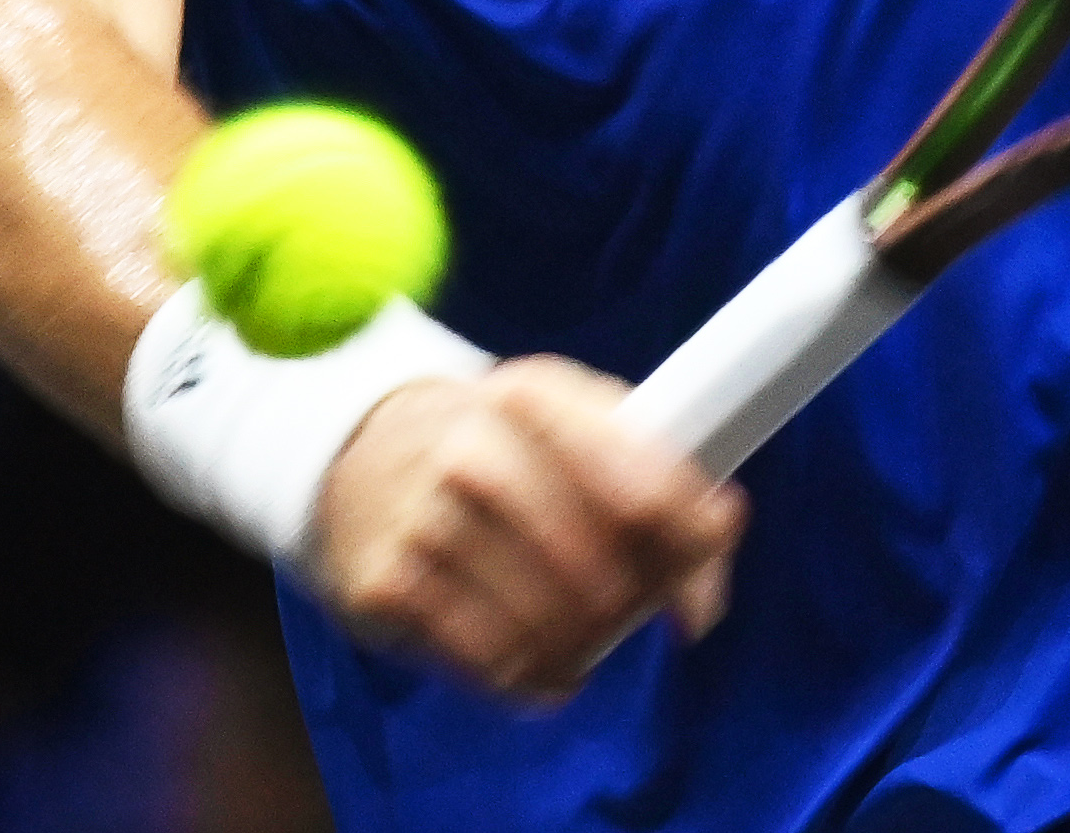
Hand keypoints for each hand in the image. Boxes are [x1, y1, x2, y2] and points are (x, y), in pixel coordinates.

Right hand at [312, 357, 744, 704]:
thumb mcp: (583, 433)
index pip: (645, 487)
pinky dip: (528, 677)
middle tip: (627, 618)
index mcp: (539, 394)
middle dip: (628, 609)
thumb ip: (666, 499)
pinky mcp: (385, 582)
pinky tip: (535, 664)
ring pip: (547, 623)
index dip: (687, 553)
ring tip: (584, 643)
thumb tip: (704, 608)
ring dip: (581, 649)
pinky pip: (487, 659)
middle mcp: (476, 447)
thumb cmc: (513, 453)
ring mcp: (424, 515)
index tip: (697, 607)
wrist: (365, 455)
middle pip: (599, 568)